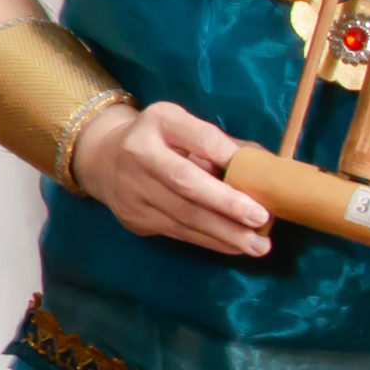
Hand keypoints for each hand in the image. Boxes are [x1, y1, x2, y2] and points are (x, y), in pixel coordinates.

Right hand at [69, 99, 266, 258]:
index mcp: (158, 122)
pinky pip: (177, 232)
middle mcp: (138, 155)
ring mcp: (132, 190)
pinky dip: (210, 241)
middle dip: (227, 204)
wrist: (102, 158)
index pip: (198, 138)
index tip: (258, 172)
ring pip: (184, 216)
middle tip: (261, 219)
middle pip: (186, 183)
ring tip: (258, 246)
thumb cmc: (159, 139)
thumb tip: (267, 166)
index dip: (227, 154)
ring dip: (225, 233)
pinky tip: (234, 246)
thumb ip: (219, 143)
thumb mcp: (183, 125)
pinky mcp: (133, 218)